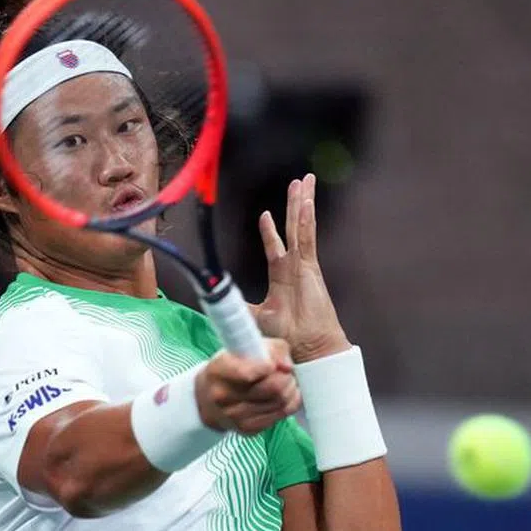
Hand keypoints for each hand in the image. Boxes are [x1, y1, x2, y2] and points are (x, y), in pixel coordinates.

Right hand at [195, 338, 301, 435]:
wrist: (207, 398)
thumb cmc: (230, 367)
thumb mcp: (244, 348)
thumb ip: (272, 349)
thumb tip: (287, 367)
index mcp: (218, 371)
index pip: (248, 373)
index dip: (269, 367)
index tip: (273, 363)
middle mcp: (223, 396)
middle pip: (273, 388)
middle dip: (287, 378)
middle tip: (287, 372)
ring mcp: (234, 416)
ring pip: (280, 403)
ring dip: (290, 390)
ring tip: (287, 382)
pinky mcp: (247, 428)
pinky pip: (280, 416)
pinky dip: (289, 404)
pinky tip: (285, 396)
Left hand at [250, 173, 350, 362]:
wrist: (307, 349)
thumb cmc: (286, 337)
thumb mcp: (254, 318)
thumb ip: (240, 307)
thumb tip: (220, 303)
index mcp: (282, 277)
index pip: (276, 247)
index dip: (270, 231)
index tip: (265, 215)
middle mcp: (294, 267)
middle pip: (293, 228)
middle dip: (294, 205)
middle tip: (298, 183)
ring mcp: (304, 266)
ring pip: (302, 227)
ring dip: (302, 203)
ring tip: (305, 181)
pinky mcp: (310, 269)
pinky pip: (307, 239)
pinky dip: (307, 220)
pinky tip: (306, 203)